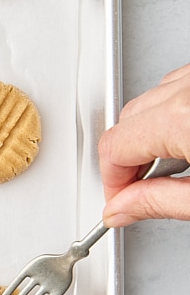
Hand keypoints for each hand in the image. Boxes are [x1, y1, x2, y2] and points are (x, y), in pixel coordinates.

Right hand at [99, 63, 189, 225]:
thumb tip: (121, 209)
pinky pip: (178, 86)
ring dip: (151, 133)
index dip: (113, 182)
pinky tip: (189, 139)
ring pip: (152, 100)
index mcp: (183, 118)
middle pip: (128, 121)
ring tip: (175, 166)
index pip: (115, 147)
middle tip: (144, 190)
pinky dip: (175, 111)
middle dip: (129, 158)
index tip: (122, 202)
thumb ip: (160, 202)